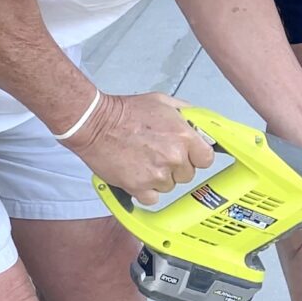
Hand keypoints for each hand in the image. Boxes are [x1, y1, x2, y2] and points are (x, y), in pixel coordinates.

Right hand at [64, 92, 214, 204]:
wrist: (95, 123)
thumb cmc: (126, 112)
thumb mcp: (163, 102)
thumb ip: (187, 114)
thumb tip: (200, 124)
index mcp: (184, 136)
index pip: (207, 159)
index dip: (197, 157)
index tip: (189, 155)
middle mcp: (174, 157)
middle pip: (188, 174)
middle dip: (176, 167)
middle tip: (158, 153)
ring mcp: (157, 174)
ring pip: (170, 186)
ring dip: (160, 178)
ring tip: (144, 161)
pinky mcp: (139, 187)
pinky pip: (152, 198)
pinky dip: (145, 191)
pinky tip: (137, 175)